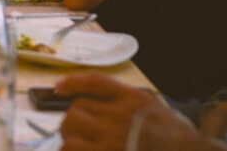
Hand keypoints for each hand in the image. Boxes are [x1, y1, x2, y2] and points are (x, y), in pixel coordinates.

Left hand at [57, 72, 183, 150]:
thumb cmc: (167, 133)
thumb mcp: (149, 104)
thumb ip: (121, 96)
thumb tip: (84, 93)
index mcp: (133, 100)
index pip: (95, 82)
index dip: (73, 82)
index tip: (59, 87)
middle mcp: (121, 118)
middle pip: (77, 107)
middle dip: (73, 116)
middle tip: (77, 126)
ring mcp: (111, 140)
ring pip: (70, 128)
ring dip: (69, 134)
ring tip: (76, 140)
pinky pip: (72, 149)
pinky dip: (71, 148)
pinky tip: (79, 149)